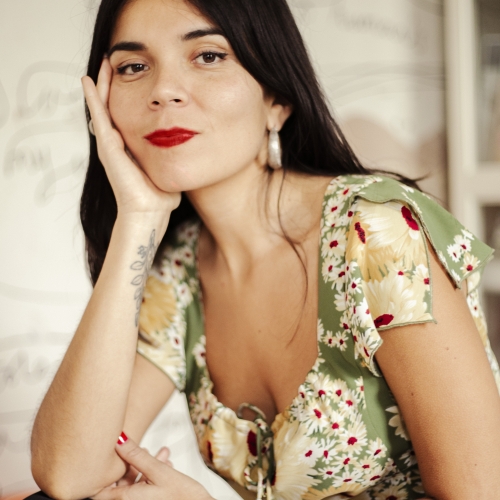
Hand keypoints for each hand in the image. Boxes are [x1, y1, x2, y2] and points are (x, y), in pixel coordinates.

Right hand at [81, 59, 180, 220]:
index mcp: (131, 147)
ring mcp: (110, 145)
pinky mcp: (108, 148)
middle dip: (112, 84)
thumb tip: (186, 144)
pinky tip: (88, 80)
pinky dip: (93, 98)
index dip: (128, 95)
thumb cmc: (161, 196)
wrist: (150, 212)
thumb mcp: (168, 166)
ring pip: (103, 107)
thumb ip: (172, 154)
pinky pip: (99, 117)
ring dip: (102, 85)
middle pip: (113, 106)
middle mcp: (118, 144)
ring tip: (101, 64)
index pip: (128, 114)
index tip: (133, 75)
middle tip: (112, 61)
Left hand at [90, 436, 213, 499]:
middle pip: (118, 484)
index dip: (100, 471)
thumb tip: (118, 439)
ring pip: (134, 485)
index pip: (98, 490)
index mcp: (126, 499)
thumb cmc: (183, 496)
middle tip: (143, 449)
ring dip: (145, 467)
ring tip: (162, 453)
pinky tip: (167, 464)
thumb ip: (136, 456)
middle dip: (131, 463)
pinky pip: (144, 490)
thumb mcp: (159, 472)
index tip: (109, 454)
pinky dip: (152, 477)